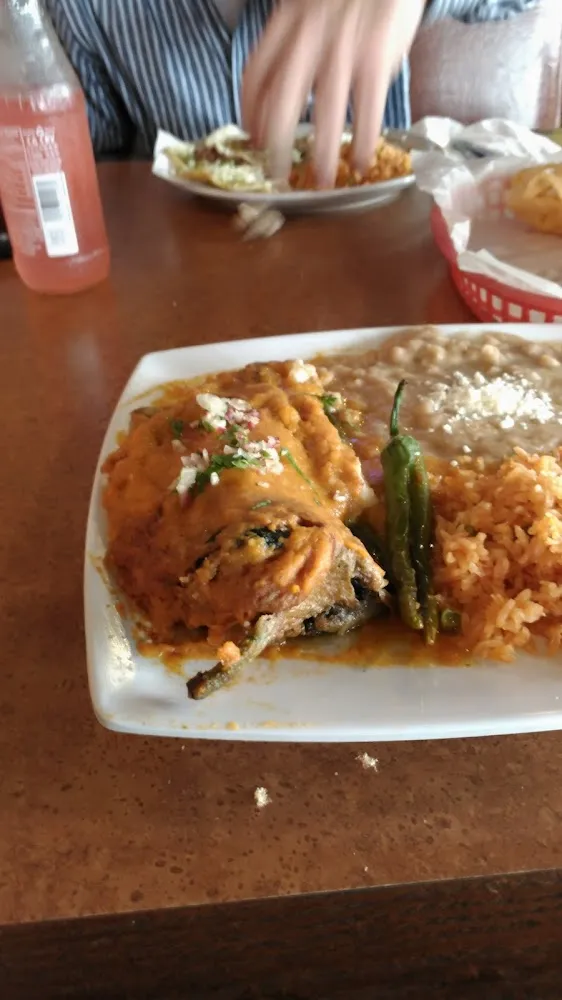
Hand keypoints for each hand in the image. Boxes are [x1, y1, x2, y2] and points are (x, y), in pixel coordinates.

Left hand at [242, 0, 424, 186]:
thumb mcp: (310, 0)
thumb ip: (294, 33)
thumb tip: (283, 79)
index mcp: (287, 22)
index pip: (256, 75)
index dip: (250, 113)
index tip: (251, 139)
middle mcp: (308, 37)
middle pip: (281, 100)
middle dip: (276, 145)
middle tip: (277, 174)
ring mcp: (342, 48)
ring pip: (324, 113)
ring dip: (323, 155)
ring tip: (322, 180)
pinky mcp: (375, 56)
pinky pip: (366, 109)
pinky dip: (364, 141)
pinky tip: (362, 161)